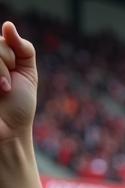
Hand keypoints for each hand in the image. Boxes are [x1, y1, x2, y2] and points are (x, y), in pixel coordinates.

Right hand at [0, 22, 36, 143]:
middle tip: (6, 86)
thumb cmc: (19, 105)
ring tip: (1, 90)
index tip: (13, 76)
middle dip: (5, 64)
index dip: (9, 56)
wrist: (11, 130)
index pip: (0, 40)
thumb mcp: (27, 73)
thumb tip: (8, 25)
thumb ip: (23, 48)